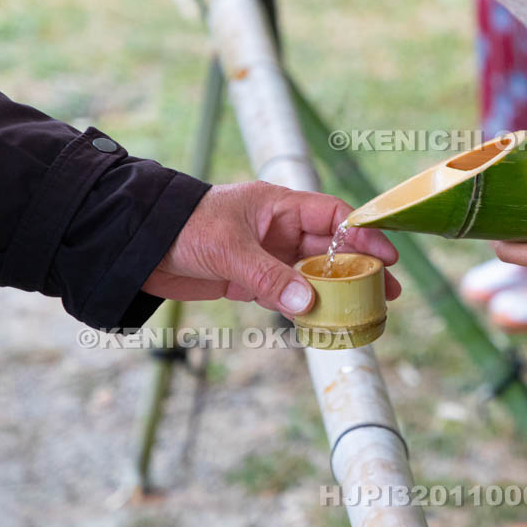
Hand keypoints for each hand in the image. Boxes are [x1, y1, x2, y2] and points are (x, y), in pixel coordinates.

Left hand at [143, 182, 400, 316]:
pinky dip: (306, 306)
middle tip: (389, 291)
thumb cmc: (183, 227)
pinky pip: (287, 293)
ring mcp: (265, 255)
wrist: (137, 245)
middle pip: (330, 248)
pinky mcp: (250, 279)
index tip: (387, 256)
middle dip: (360, 268)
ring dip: (337, 290)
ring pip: (311, 274)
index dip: (362, 234)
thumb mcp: (229, 249)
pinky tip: (325, 320)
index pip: (333, 216)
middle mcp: (277, 229)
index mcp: (279, 205)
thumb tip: (309, 304)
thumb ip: (269, 277)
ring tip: (366, 310)